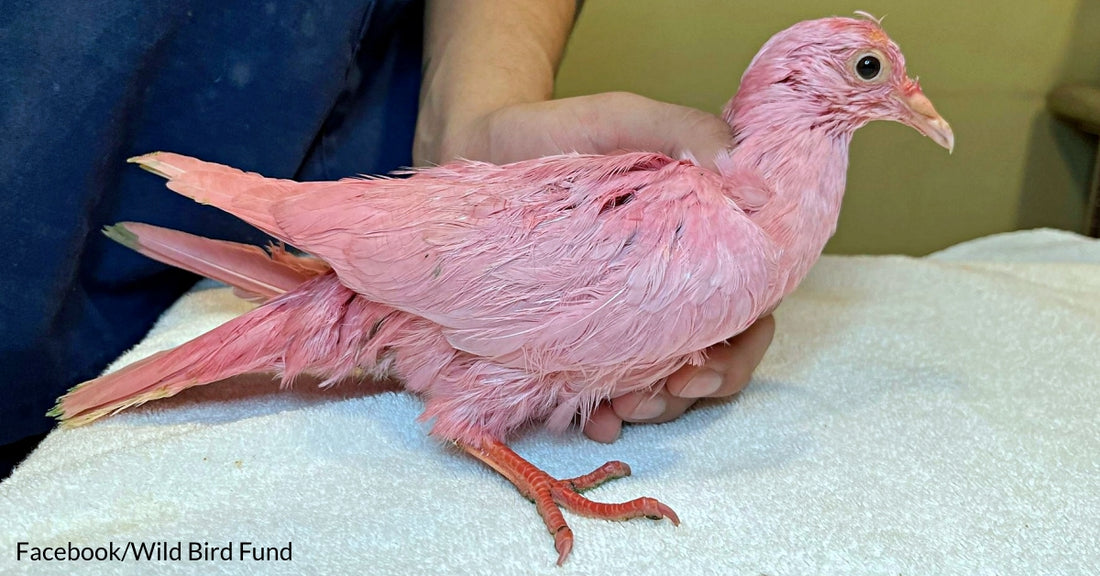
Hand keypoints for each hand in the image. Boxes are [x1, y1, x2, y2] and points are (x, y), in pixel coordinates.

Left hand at [414, 92, 775, 442]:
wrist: (478, 143)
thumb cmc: (558, 131)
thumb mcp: (625, 118)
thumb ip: (687, 132)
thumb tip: (750, 181)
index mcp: (700, 242)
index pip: (748, 306)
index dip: (740, 347)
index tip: (703, 366)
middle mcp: (668, 286)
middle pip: (711, 359)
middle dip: (693, 392)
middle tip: (656, 395)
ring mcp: (621, 315)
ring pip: (662, 384)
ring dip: (652, 407)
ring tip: (619, 408)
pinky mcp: (573, 333)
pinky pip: (598, 386)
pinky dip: (602, 411)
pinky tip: (592, 418)